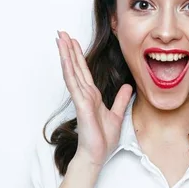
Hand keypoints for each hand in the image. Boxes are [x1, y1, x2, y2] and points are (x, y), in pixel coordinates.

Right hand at [56, 31, 132, 166]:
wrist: (96, 155)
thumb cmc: (102, 140)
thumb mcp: (117, 115)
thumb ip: (121, 100)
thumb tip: (128, 87)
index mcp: (92, 96)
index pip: (84, 71)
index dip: (78, 56)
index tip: (73, 41)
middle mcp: (85, 95)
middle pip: (75, 67)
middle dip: (69, 49)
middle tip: (61, 32)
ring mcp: (81, 99)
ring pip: (72, 72)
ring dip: (66, 55)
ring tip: (60, 39)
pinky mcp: (81, 105)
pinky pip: (74, 85)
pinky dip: (69, 71)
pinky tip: (65, 60)